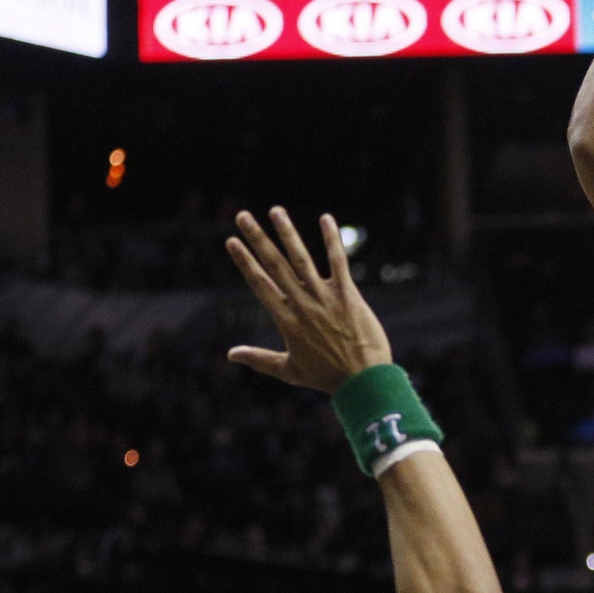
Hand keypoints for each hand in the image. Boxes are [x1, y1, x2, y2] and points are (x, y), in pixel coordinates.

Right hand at [225, 207, 393, 392]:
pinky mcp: (348, 295)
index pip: (260, 284)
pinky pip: (339, 262)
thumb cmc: (326, 378)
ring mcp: (326, 298)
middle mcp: (302, 305)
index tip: (232, 242)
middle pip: (275, 266)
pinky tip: (325, 218)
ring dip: (288, 233)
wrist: (363, 381)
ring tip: (276, 211)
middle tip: (243, 216)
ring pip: (302, 259)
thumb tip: (230, 354)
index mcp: (286, 320)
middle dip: (258, 239)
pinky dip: (332, 240)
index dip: (245, 262)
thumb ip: (259, 359)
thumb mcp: (289, 371)